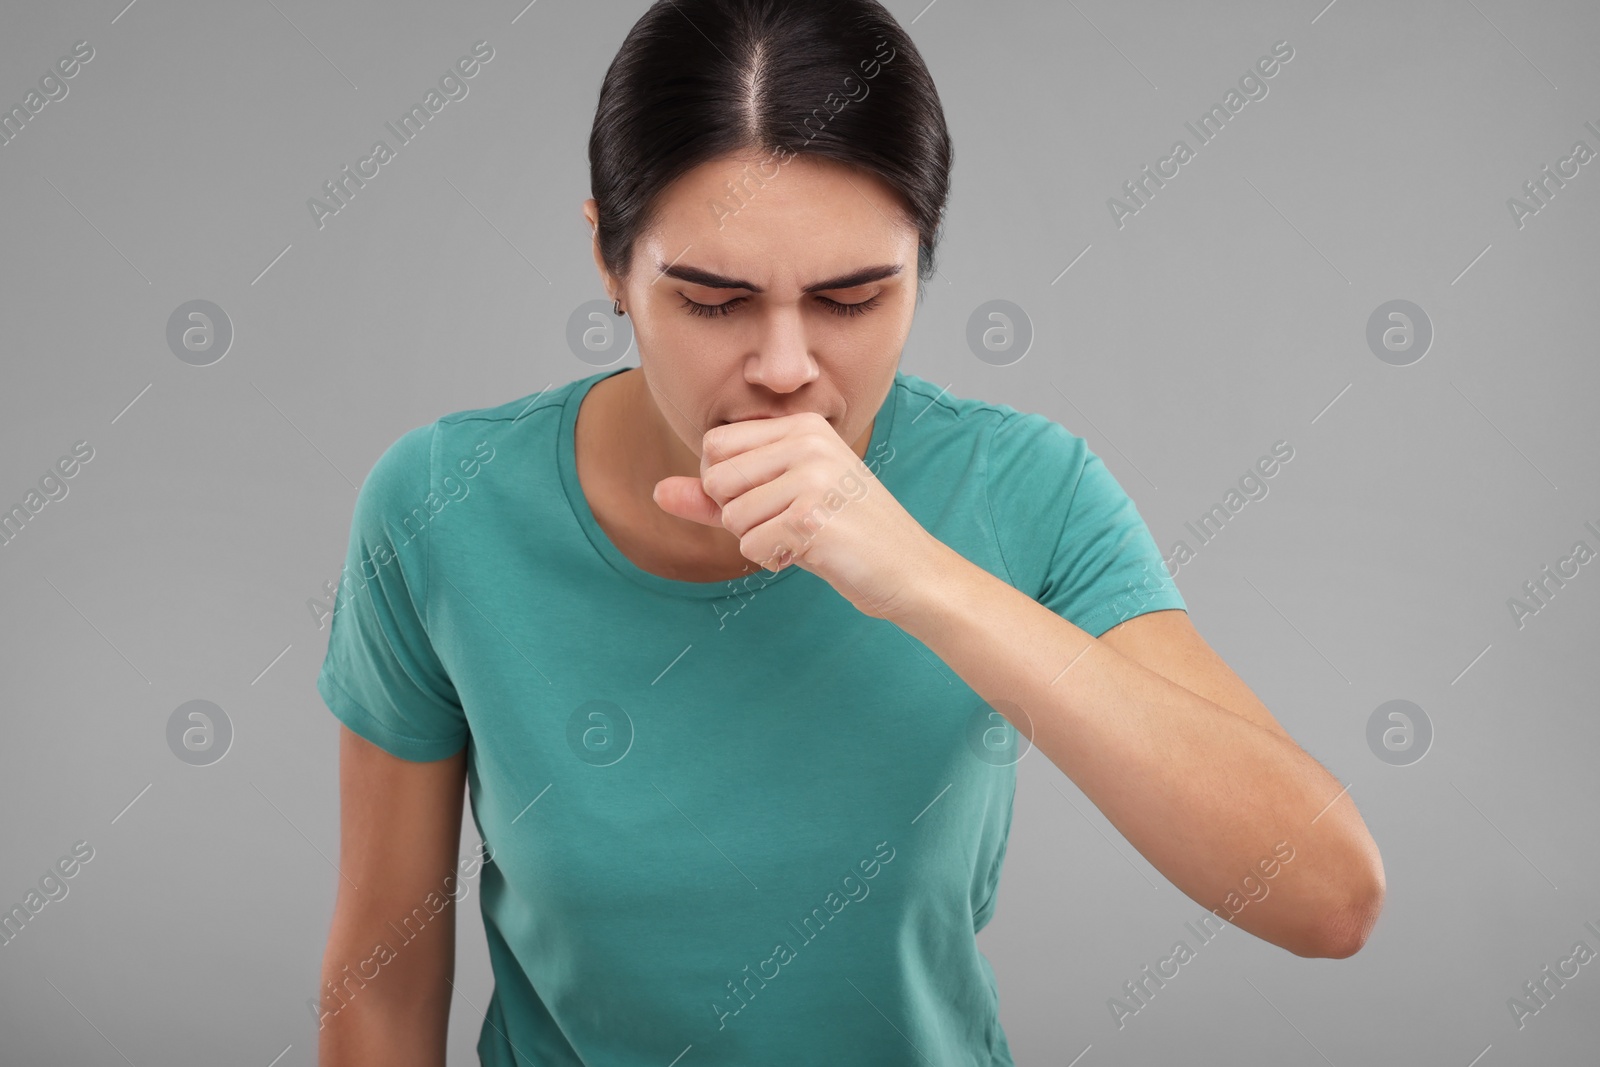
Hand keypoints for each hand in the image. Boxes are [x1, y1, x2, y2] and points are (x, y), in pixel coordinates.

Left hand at [652, 412, 936, 620]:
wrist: (908, 570)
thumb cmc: (843, 535)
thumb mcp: (778, 504)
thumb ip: (715, 497)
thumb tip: (658, 492)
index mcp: (801, 425)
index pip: (714, 446)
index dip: (726, 486)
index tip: (772, 500)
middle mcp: (807, 440)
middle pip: (716, 479)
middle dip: (739, 515)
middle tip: (789, 523)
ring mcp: (812, 476)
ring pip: (731, 517)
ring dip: (759, 541)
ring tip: (805, 538)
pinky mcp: (812, 517)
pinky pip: (750, 546)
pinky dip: (774, 560)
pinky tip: (814, 552)